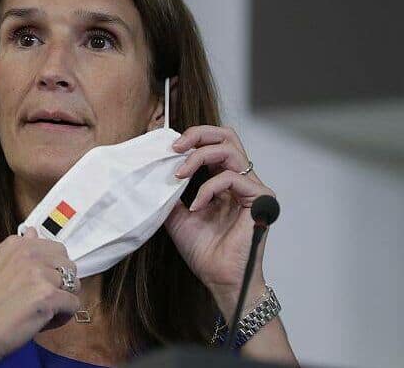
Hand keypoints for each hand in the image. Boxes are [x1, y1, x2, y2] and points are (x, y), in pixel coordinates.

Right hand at [0, 227, 80, 367]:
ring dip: (62, 302)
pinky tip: (41, 323)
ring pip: (74, 286)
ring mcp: (39, 273)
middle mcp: (29, 253)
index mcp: (16, 244)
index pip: (55, 249)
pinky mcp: (48, 296)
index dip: (50, 271)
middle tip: (39, 301)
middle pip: (69, 265)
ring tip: (39, 313)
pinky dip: (62, 318)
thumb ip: (20, 251)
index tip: (34, 286)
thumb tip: (32, 232)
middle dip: (61, 284)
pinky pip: (73, 305)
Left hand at [164, 125, 274, 316]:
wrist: (218, 279)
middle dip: (198, 134)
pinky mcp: (259, 200)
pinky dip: (208, 188)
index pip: (214, 143)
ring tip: (180, 175)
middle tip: (176, 147)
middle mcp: (241, 180)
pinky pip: (231, 178)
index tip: (167, 150)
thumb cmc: (204, 252)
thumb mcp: (177, 216)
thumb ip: (172, 192)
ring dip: (199, 157)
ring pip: (230, 150)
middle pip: (227, 136)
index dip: (192, 139)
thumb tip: (155, 172)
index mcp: (223, 181)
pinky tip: (196, 206)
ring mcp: (253, 188)